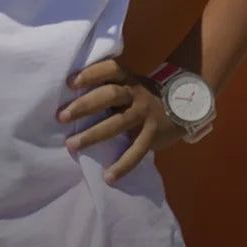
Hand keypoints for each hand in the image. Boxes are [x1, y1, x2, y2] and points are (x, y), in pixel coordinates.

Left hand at [56, 58, 187, 184]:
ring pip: (118, 123)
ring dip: (93, 135)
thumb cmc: (142, 95)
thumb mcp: (129, 84)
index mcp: (128, 78)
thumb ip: (108, 87)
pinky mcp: (153, 135)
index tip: (69, 82)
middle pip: (110, 95)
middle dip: (84, 105)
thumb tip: (70, 97)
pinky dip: (122, 165)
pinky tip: (108, 177)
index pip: (110, 69)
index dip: (90, 73)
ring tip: (71, 145)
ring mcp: (145, 114)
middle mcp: (136, 93)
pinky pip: (136, 151)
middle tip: (61, 116)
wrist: (184, 106)